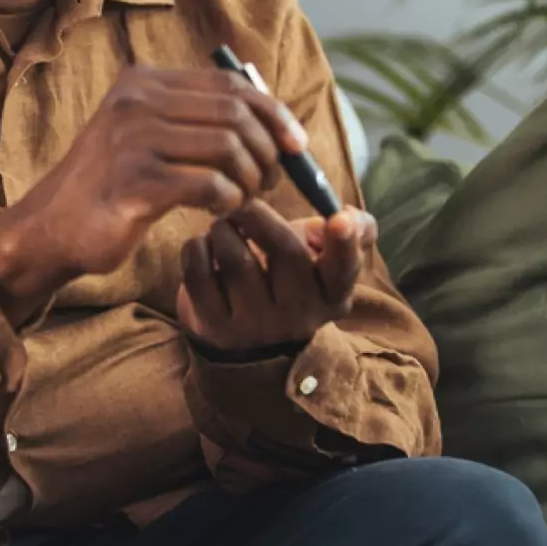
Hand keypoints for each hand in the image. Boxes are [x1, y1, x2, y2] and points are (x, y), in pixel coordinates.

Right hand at [0, 66, 308, 321]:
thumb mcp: (147, 135)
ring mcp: (132, 139)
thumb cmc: (112, 185)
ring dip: (250, 179)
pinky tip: (221, 212)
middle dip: (267, 149)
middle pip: (235, 114)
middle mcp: (135, 101)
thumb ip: (195, 118)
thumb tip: (273, 115)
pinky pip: (210, 186)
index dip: (272, 111)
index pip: (229, 83)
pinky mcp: (134, 182)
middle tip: (272, 179)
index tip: (295, 143)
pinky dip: (229, 202)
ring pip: (228, 149)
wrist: (52, 227)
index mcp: (142, 82)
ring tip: (245, 198)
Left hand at [175, 199, 376, 352]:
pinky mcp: (216, 328)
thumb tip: (350, 216)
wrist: (249, 342)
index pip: (344, 269)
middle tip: (242, 203)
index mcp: (331, 294)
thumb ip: (349, 232)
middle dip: (258, 214)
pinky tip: (204, 247)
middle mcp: (298, 314)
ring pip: (236, 258)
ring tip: (222, 227)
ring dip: (223, 228)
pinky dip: (196, 247)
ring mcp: (256, 325)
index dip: (345, 243)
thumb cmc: (288, 281)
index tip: (339, 219)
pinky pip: (199, 272)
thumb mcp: (322, 260)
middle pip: (285, 251)